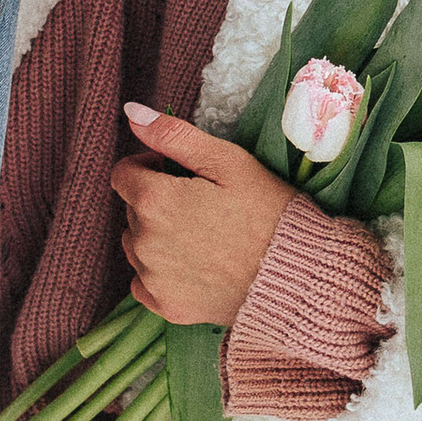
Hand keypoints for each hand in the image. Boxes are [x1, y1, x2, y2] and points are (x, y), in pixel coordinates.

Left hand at [113, 105, 299, 324]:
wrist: (298, 276)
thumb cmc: (268, 211)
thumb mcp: (227, 161)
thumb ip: (173, 135)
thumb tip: (131, 113)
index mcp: (154, 201)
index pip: (123, 173)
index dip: (150, 165)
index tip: (180, 171)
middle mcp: (144, 243)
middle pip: (132, 210)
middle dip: (157, 200)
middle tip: (203, 204)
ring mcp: (153, 279)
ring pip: (136, 245)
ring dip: (156, 236)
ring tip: (202, 235)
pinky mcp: (167, 307)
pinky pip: (144, 283)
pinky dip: (160, 273)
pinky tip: (195, 266)